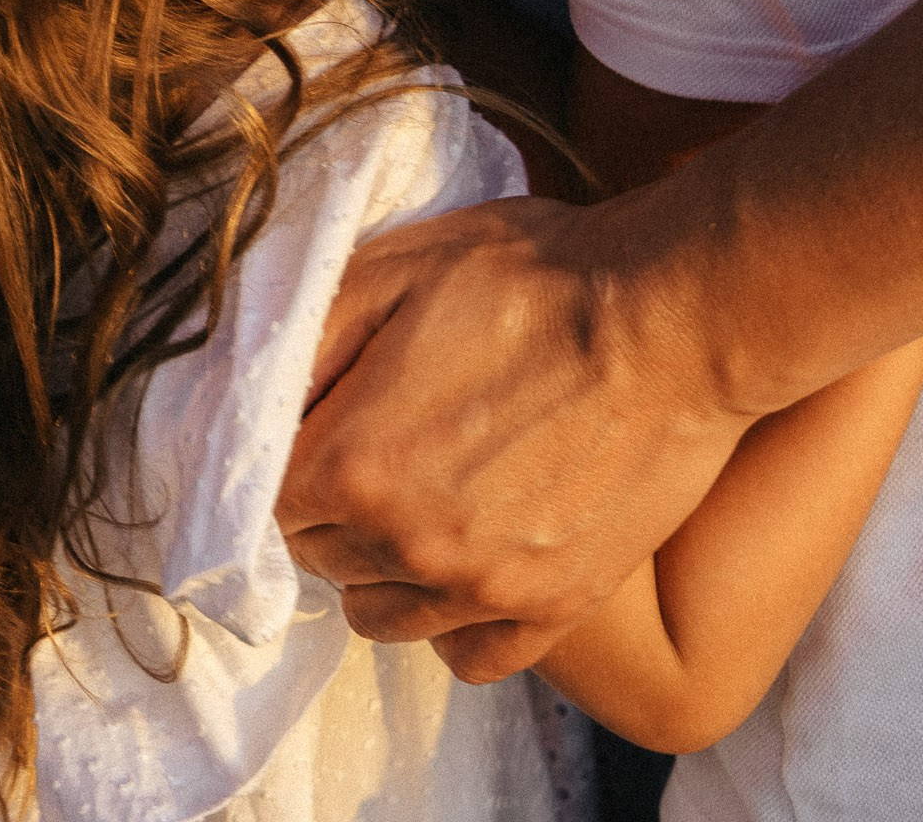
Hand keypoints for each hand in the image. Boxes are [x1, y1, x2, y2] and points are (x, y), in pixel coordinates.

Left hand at [277, 192, 749, 679]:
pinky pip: (467, 655)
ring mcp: (483, 586)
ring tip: (419, 499)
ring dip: (380, 565)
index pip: (266, 497)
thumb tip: (250, 395)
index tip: (321, 420)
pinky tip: (468, 560)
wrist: (672, 317)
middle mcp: (406, 543)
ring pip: (380, 615)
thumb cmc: (535, 275)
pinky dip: (453, 620)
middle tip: (378, 441)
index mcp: (354, 460)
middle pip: (320, 553)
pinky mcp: (553, 607)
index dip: (290, 453)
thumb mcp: (397, 267)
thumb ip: (307, 338)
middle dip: (331, 503)